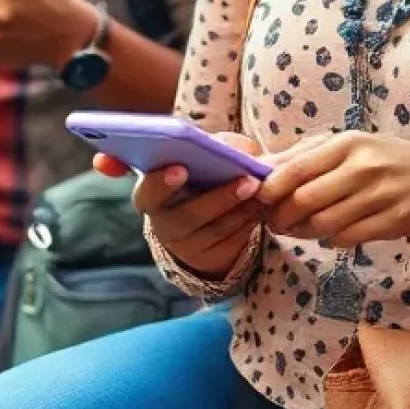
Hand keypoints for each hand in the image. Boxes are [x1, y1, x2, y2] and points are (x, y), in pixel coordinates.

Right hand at [121, 133, 265, 280]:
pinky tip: (261, 208)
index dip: (161, 183)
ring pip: (216, 230)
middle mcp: (163, 226)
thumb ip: (215, 147)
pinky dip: (248, 223)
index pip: (147, 194)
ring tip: (262, 191)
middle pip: (189, 215)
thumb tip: (242, 150)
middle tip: (250, 182)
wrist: (203, 217)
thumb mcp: (199, 160)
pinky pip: (231, 244)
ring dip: (242, 209)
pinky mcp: (209, 261)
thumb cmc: (197, 178)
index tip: (182, 169)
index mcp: (150, 197)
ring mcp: (186, 248)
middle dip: (221, 198)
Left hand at [260, 131, 409, 247]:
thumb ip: (305, 155)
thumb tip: (262, 167)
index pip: (298, 167)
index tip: (258, 198)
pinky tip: (328, 234)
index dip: (272, 187)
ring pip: (325, 224)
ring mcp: (381, 196)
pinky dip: (330, 240)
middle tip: (274, 222)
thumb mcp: (348, 145)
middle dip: (282, 216)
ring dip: (302, 232)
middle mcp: (364, 168)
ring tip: (297, 229)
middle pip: (306, 200)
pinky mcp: (395, 222)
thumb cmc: (384, 158)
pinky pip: (348, 238)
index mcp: (347, 144)